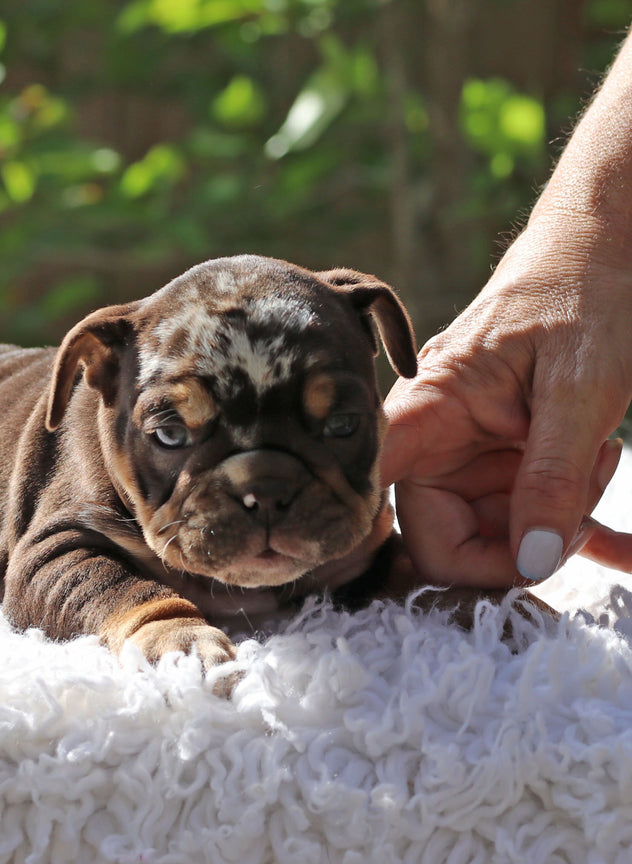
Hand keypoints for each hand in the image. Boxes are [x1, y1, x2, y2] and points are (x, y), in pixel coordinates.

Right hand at [381, 219, 631, 585]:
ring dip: (559, 529)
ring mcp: (467, 459)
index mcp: (424, 414)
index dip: (395, 539)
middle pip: (440, 540)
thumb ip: (554, 478)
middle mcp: (433, 444)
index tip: (495, 551)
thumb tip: (534, 563)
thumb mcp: (578, 391)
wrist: (599, 258)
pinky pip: (526, 522)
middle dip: (518, 549)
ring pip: (492, 538)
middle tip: (581, 510)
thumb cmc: (580, 300)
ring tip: (602, 463)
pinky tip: (622, 548)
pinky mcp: (502, 465)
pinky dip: (575, 534)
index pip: (373, 495)